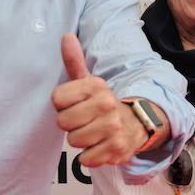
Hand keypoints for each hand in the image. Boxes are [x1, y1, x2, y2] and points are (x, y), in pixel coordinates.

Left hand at [51, 34, 144, 165]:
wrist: (137, 124)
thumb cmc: (103, 104)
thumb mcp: (89, 82)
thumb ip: (74, 61)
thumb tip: (65, 36)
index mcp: (96, 86)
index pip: (57, 99)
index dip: (62, 105)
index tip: (75, 104)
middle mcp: (107, 104)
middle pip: (62, 122)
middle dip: (70, 125)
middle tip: (85, 121)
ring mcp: (113, 128)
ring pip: (73, 141)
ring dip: (81, 141)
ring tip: (93, 133)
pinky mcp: (117, 149)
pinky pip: (86, 159)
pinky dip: (90, 156)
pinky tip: (101, 145)